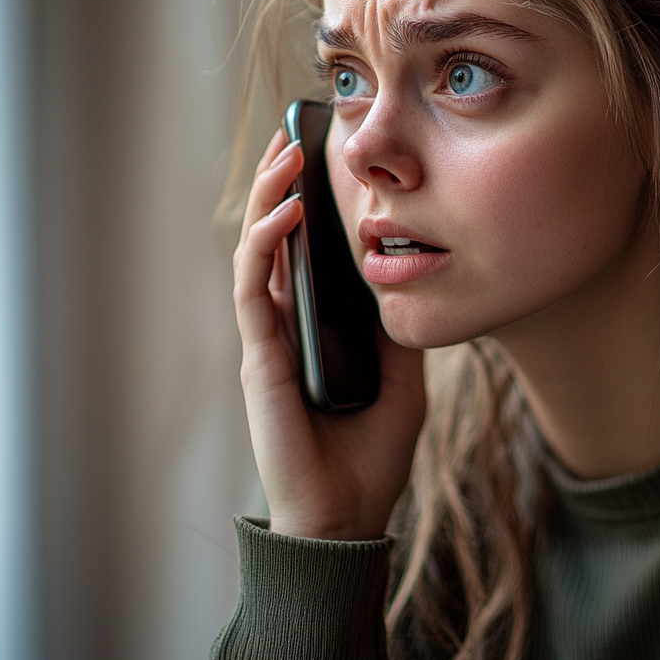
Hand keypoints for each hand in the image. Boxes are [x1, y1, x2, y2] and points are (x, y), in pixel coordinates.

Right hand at [232, 128, 425, 539]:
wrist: (347, 517)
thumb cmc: (370, 455)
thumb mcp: (401, 379)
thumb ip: (395, 331)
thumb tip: (406, 281)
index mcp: (313, 329)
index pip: (303, 255)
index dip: (307, 207)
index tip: (322, 164)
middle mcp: (285, 327)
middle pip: (274, 242)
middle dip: (282, 188)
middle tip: (295, 142)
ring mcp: (268, 340)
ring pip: (256, 254)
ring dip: (270, 202)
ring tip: (286, 158)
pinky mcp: (259, 357)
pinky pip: (254, 288)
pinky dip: (266, 247)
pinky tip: (285, 216)